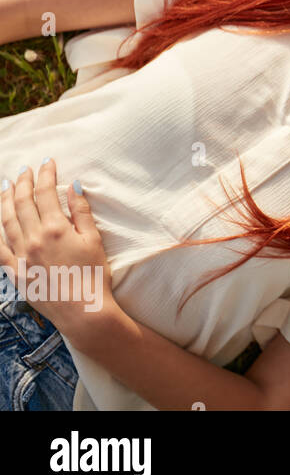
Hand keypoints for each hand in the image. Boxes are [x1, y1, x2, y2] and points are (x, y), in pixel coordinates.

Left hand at [0, 159, 114, 331]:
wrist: (83, 311)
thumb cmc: (94, 276)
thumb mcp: (95, 240)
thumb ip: (81, 212)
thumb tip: (74, 186)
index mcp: (56, 228)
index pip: (46, 193)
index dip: (46, 174)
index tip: (47, 163)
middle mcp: (33, 238)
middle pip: (22, 202)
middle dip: (22, 182)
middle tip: (25, 170)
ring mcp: (21, 255)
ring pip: (6, 220)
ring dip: (5, 200)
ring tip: (7, 186)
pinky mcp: (15, 271)